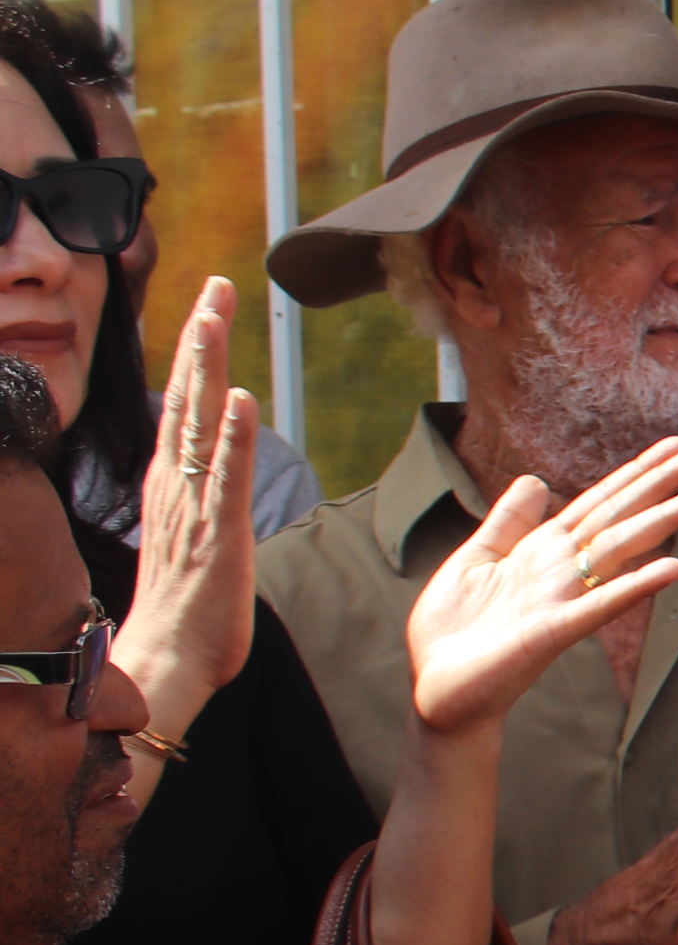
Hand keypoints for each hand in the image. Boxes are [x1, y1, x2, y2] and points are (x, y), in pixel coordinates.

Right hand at [107, 279, 259, 716]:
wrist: (169, 659)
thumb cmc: (188, 606)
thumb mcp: (196, 535)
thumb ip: (204, 497)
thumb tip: (218, 470)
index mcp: (174, 483)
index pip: (183, 402)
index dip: (195, 352)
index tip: (208, 304)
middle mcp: (177, 483)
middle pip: (186, 396)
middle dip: (200, 338)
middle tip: (216, 285)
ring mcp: (195, 505)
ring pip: (199, 423)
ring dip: (209, 368)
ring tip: (216, 317)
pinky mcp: (219, 534)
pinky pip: (227, 477)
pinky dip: (234, 437)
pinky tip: (242, 400)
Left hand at [410, 439, 677, 736]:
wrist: (437, 688)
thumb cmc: (454, 631)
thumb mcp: (474, 559)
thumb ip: (507, 521)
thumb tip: (535, 479)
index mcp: (543, 548)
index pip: (601, 501)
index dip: (638, 471)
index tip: (677, 444)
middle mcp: (562, 568)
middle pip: (622, 516)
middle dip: (664, 484)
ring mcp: (563, 598)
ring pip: (622, 550)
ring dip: (665, 520)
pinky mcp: (552, 632)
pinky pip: (600, 605)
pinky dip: (636, 585)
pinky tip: (675, 568)